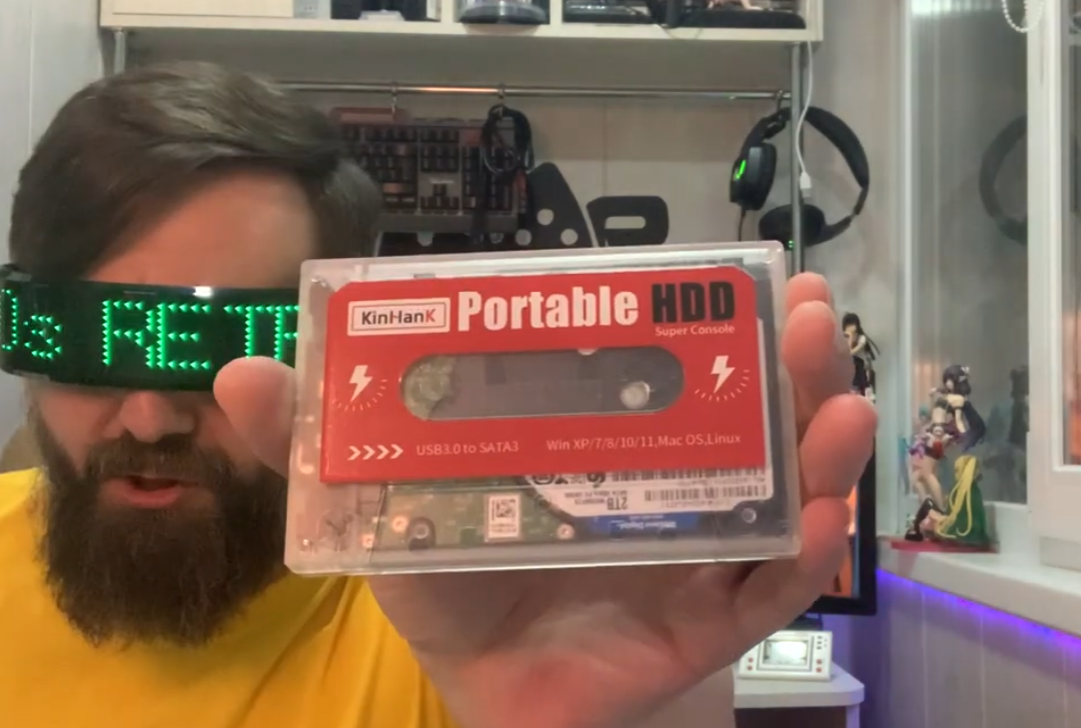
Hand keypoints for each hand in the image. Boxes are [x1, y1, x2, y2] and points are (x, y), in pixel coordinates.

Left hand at [215, 272, 876, 727]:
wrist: (483, 691)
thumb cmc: (449, 580)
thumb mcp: (386, 500)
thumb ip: (317, 441)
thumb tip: (241, 370)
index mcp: (608, 437)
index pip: (673, 365)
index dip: (714, 319)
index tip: (744, 271)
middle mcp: (670, 482)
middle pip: (748, 417)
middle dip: (788, 362)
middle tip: (809, 311)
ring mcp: (698, 554)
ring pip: (777, 493)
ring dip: (817, 447)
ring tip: (839, 402)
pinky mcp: (705, 626)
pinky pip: (762, 594)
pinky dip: (794, 557)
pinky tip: (813, 519)